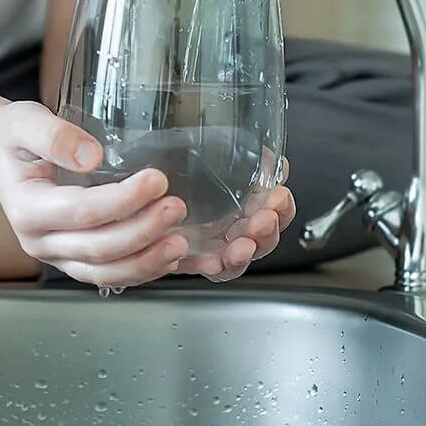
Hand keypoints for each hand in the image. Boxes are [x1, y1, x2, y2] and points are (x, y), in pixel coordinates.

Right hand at [0, 101, 188, 287]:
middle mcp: (40, 241)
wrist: (2, 153)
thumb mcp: (25, 123)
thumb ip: (55, 137)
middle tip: (176, 207)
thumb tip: (92, 156)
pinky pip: (112, 274)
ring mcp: (58, 255)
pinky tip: (175, 261)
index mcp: (26, 209)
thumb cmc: (14, 137)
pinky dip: (146, 270)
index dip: (122, 201)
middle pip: (97, 249)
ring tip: (181, 244)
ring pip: (106, 273)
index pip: (81, 212)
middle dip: (142, 232)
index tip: (156, 181)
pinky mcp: (76, 259)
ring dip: (147, 262)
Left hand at [173, 157, 295, 281]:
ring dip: (245, 252)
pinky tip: (213, 262)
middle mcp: (235, 228)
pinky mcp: (194, 260)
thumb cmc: (178, 176)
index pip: (276, 210)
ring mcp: (217, 247)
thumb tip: (271, 156)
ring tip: (242, 247)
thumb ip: (247, 164)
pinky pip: (208, 269)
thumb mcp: (208, 160)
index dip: (283, 206)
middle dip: (268, 229)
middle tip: (263, 219)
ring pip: (241, 257)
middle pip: (264, 237)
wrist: (142, 198)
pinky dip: (214, 267)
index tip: (279, 195)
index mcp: (247, 204)